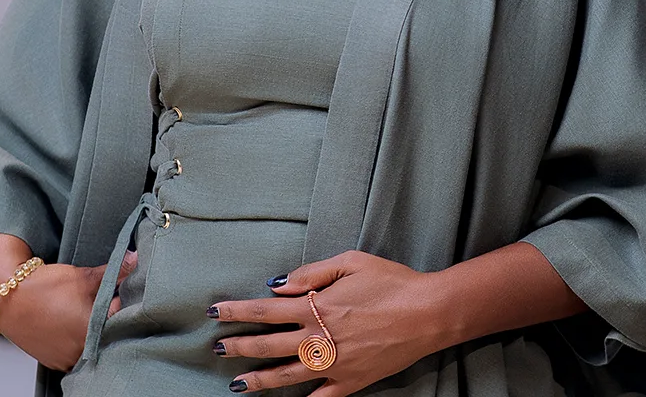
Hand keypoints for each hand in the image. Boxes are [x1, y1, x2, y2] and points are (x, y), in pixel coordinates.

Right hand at [0, 251, 136, 371]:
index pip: (120, 318)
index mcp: (92, 330)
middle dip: (106, 318)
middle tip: (97, 302)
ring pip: (89, 345)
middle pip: (106, 335)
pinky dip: (75, 341)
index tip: (115, 293)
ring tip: (78, 312)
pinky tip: (68, 325)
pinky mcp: (54, 362)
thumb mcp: (82, 276)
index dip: (120, 303)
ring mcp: (67, 359)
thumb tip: (136, 258)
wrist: (6, 298)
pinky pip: (74, 353)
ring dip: (90, 331)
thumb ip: (114, 271)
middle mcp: (80, 350)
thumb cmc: (44, 286)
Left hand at [210, 250, 450, 395]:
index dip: (237, 310)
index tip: (216, 311)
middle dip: (239, 345)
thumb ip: (312, 272)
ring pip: (287, 376)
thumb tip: (279, 283)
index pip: (265, 309)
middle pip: (268, 345)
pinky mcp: (352, 381)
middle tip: (218, 347)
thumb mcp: (351, 262)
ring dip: (259, 379)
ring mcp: (334, 364)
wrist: (429, 313)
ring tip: (237, 383)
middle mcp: (320, 338)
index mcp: (317, 307)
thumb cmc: (392, 282)